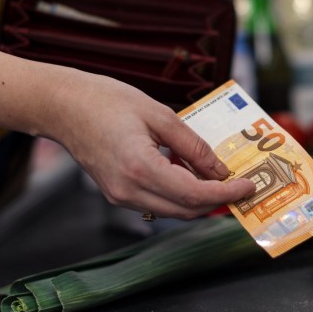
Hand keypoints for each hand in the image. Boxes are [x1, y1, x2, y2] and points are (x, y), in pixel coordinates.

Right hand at [50, 72, 255, 218]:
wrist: (63, 106)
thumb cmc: (106, 101)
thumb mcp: (158, 114)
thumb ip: (192, 145)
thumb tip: (220, 170)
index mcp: (139, 168)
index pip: (194, 194)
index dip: (226, 193)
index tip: (249, 186)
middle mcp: (128, 191)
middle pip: (186, 210)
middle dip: (218, 201)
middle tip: (242, 185)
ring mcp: (120, 197)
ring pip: (172, 210)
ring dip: (200, 199)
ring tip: (221, 178)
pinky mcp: (116, 194)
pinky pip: (157, 202)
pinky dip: (180, 194)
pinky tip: (191, 173)